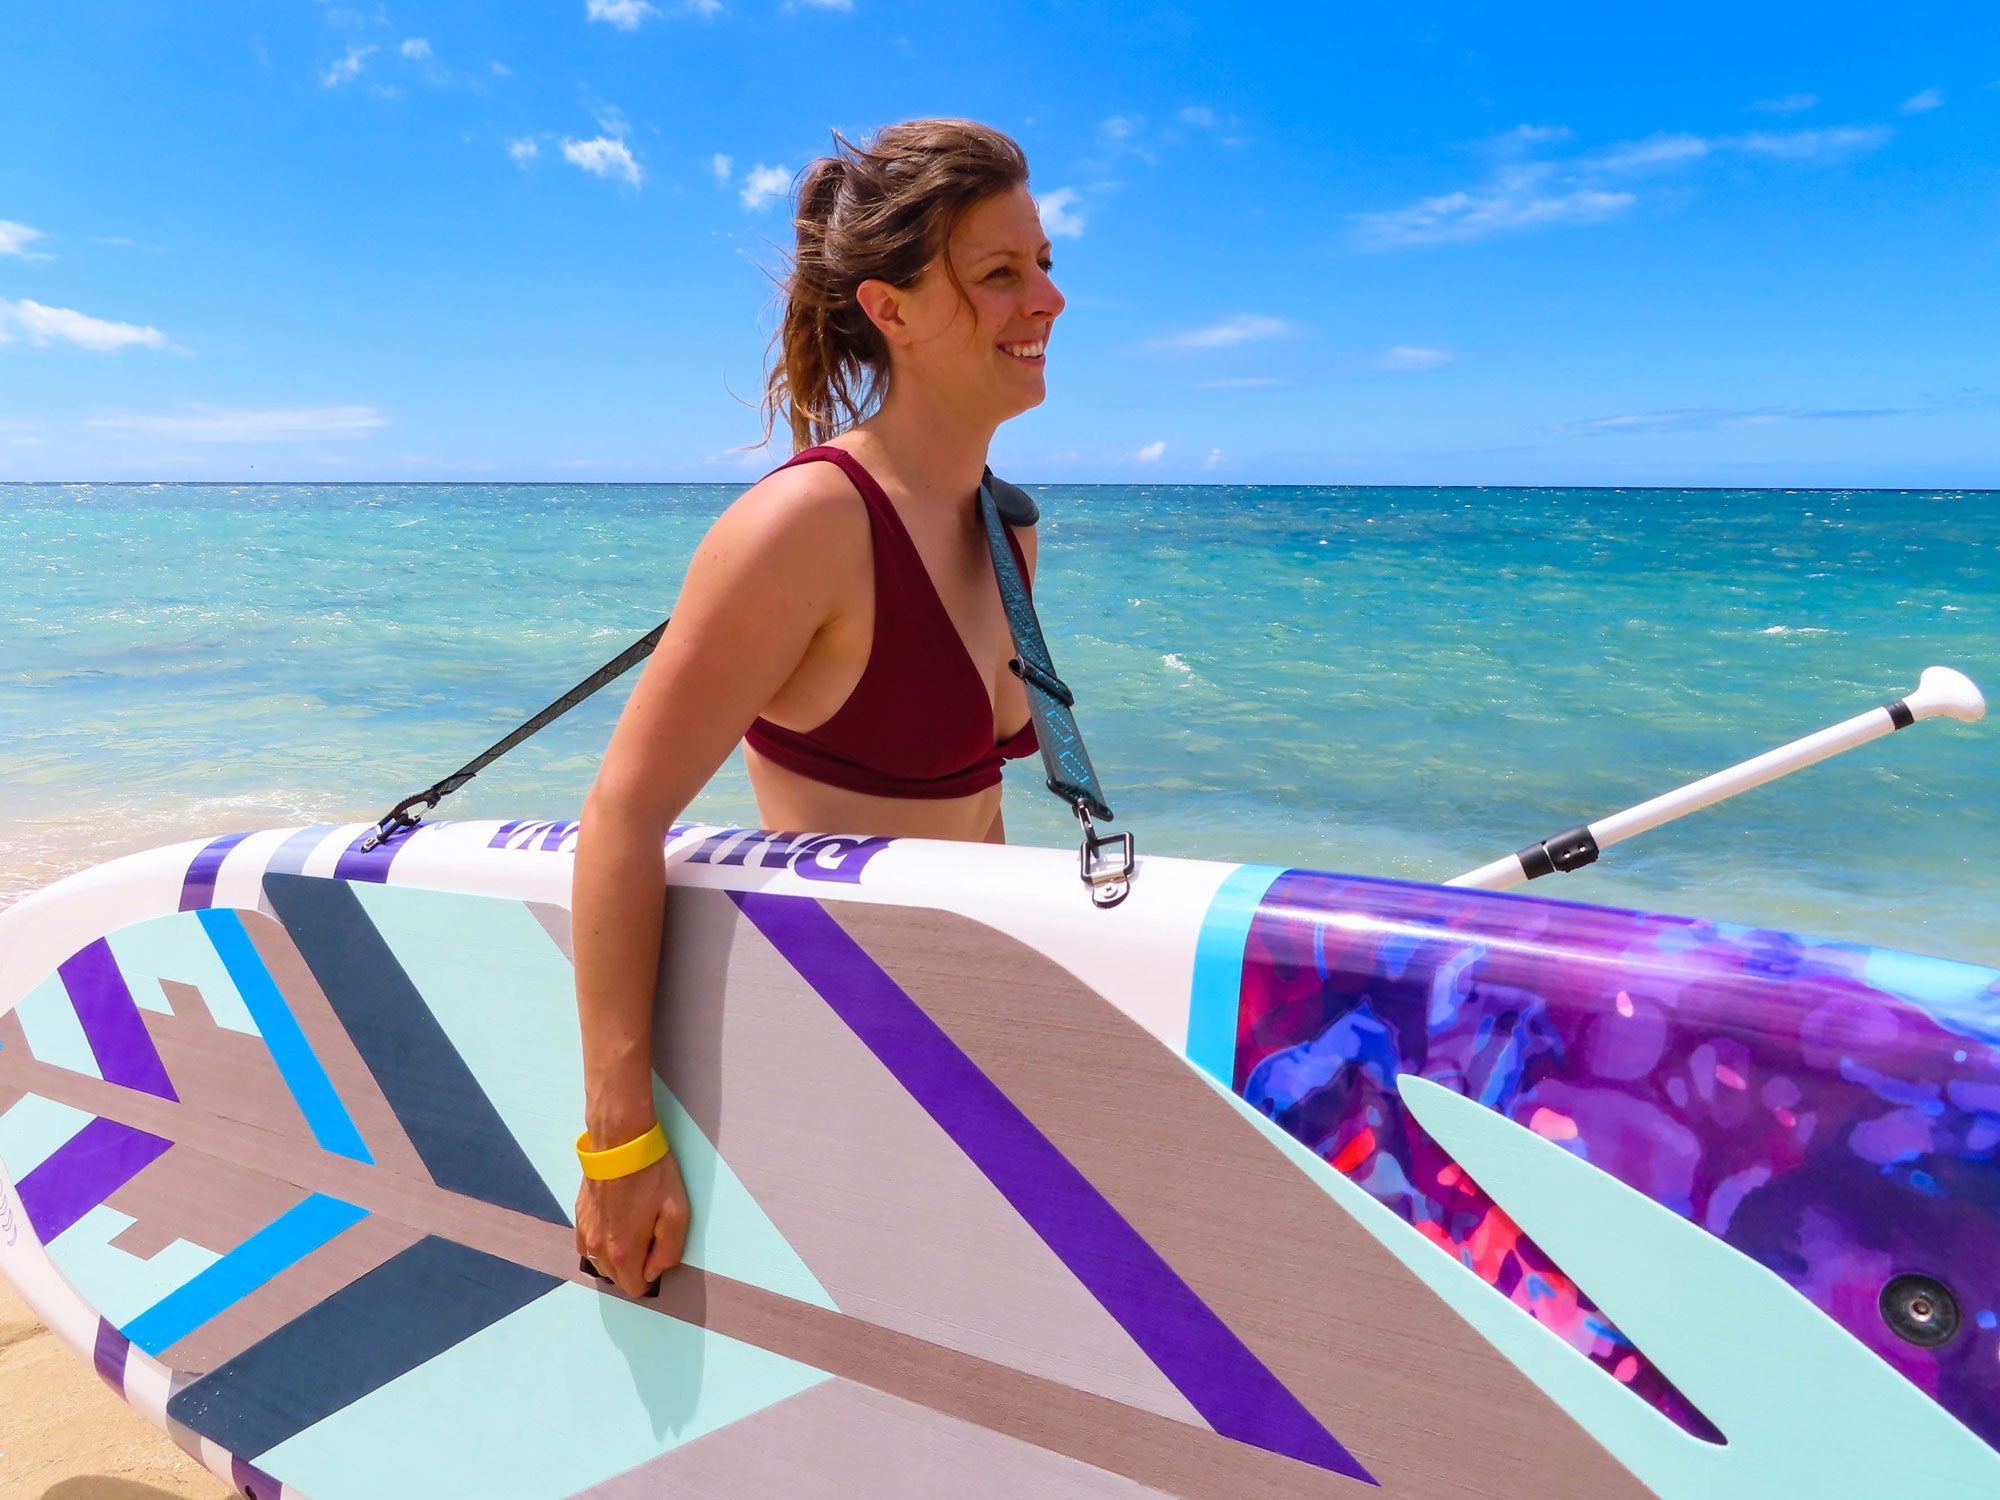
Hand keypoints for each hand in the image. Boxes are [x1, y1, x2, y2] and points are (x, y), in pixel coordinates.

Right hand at [575, 1149, 690, 1299]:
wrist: (620, 1141)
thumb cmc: (652, 1175)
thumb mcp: (676, 1212)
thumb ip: (668, 1251)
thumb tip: (654, 1272)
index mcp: (623, 1252)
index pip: (635, 1288)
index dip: (651, 1277)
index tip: (658, 1253)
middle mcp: (597, 1249)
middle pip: (616, 1279)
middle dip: (634, 1268)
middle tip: (649, 1237)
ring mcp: (583, 1232)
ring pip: (600, 1264)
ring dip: (616, 1257)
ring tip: (632, 1229)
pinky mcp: (578, 1216)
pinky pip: (587, 1246)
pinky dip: (600, 1244)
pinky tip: (615, 1222)